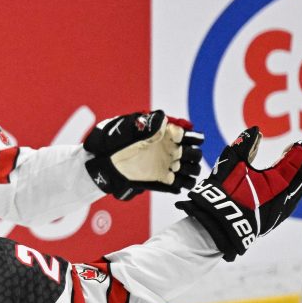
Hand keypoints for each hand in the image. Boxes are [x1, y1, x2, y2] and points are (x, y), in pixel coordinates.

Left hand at [84, 110, 203, 200]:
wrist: (105, 161)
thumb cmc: (116, 141)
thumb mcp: (130, 129)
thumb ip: (148, 125)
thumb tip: (163, 119)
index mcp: (167, 135)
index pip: (192, 135)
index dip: (189, 137)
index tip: (177, 138)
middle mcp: (171, 150)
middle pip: (196, 154)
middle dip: (191, 154)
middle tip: (175, 155)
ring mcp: (168, 165)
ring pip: (193, 169)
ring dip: (189, 169)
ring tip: (173, 168)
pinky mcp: (163, 179)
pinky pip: (183, 183)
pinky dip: (182, 183)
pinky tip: (169, 178)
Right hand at [176, 127, 301, 260]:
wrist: (220, 225)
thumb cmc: (226, 193)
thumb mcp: (233, 164)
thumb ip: (245, 145)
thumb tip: (256, 131)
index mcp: (279, 181)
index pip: (295, 162)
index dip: (298, 152)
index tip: (299, 144)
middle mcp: (286, 196)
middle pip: (300, 177)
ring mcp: (282, 209)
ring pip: (296, 190)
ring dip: (297, 176)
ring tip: (297, 167)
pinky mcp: (274, 218)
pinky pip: (289, 200)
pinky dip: (291, 189)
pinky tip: (286, 186)